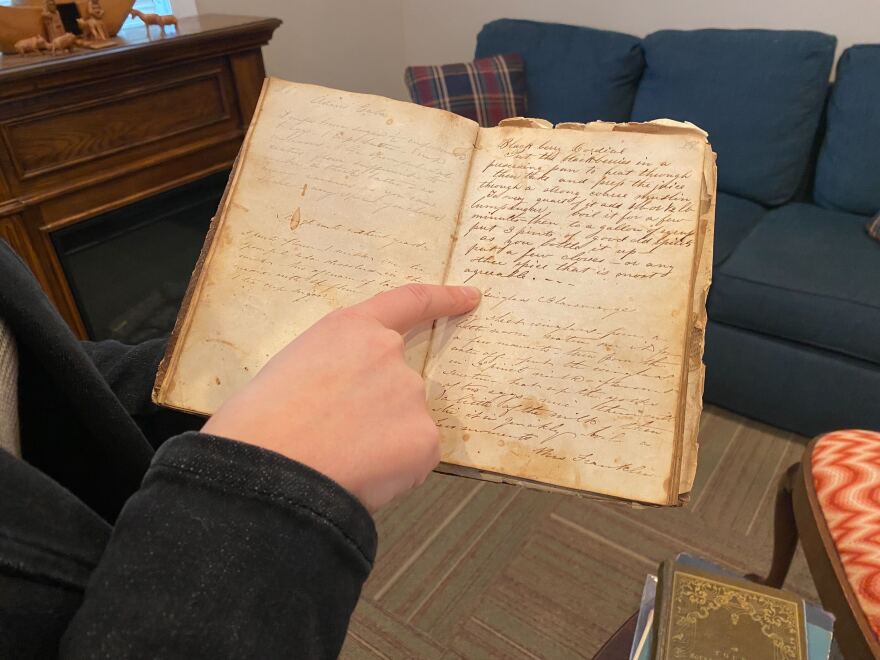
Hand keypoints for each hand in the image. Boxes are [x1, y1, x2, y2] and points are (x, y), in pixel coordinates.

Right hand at [202, 283, 480, 511]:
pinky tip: (360, 477)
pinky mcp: (426, 438)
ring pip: (406, 424)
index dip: (443, 300)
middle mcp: (389, 353)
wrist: (270, 471)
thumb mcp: (290, 370)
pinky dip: (395, 472)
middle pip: (400, 383)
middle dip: (378, 411)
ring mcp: (412, 395)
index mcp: (350, 329)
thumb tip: (348, 403)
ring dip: (383, 442)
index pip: (408, 302)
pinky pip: (414, 458)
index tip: (471, 298)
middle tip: (335, 439)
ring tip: (337, 460)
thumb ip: (334, 371)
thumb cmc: (260, 424)